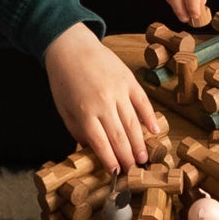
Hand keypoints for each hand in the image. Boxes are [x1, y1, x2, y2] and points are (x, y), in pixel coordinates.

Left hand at [45, 20, 155, 171]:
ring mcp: (119, 91)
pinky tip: (154, 130)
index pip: (101, 143)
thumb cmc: (64, 80)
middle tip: (133, 171)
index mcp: (85, 112)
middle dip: (127, 157)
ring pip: (133, 123)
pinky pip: (143, 102)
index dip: (110, 160)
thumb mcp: (64, 109)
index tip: (115, 172)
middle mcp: (103, 103)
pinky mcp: (129, 80)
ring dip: (139, 143)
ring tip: (144, 158)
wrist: (71, 47)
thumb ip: (77, 131)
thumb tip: (88, 151)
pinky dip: (150, 117)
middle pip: (119, 136)